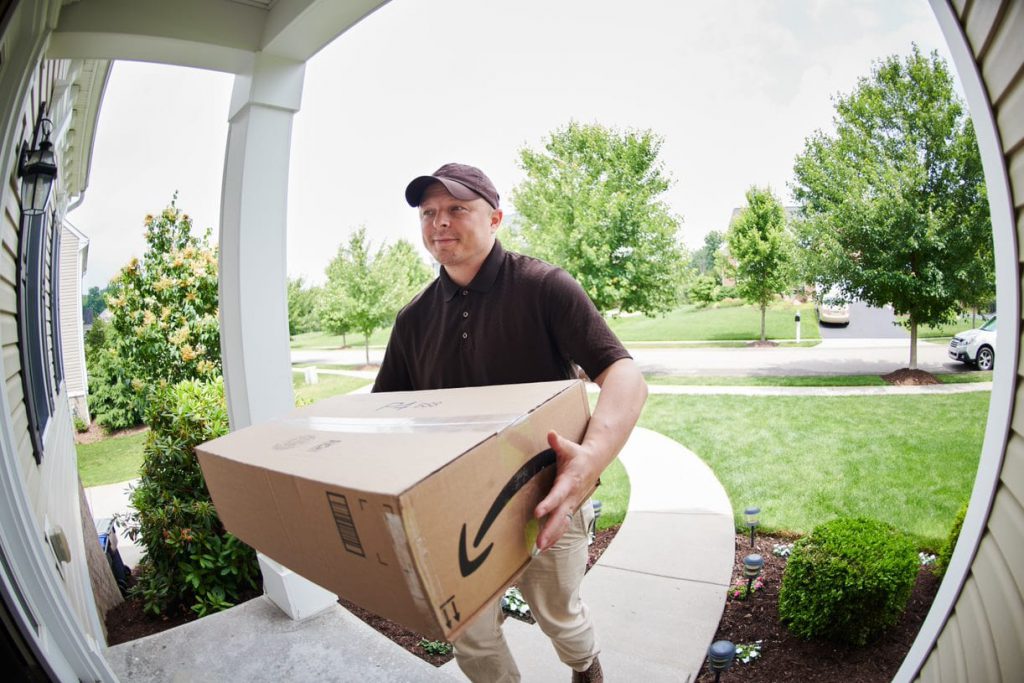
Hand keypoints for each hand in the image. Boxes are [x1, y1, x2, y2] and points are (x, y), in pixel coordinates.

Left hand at [533, 430, 599, 551]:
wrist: (595, 462)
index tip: (537, 513)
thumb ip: (558, 442)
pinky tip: (547, 545)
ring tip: (540, 548)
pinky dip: (557, 535)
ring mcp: (572, 503)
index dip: (549, 504)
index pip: (558, 494)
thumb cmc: (578, 454)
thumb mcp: (568, 447)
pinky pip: (565, 524)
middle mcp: (572, 496)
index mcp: (570, 481)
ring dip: (553, 536)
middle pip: (561, 516)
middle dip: (550, 529)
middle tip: (539, 542)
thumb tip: (551, 433)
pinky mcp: (571, 507)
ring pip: (563, 523)